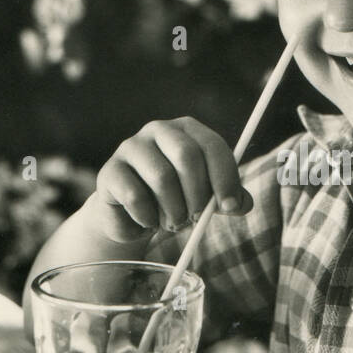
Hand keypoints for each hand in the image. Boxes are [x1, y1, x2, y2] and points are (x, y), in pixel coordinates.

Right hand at [86, 117, 253, 245]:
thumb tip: (243, 204)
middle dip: (197, 194)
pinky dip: (148, 218)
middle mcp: (158, 130)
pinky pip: (135, 196)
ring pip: (162, 178)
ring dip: (173, 210)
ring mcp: (131, 147)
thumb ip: (229, 199)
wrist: (132, 216)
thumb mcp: (207, 198)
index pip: (212, 145)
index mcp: (187, 130)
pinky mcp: (110, 171)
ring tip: (173, 222)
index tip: (230, 206)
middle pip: (186, 156)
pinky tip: (149, 222)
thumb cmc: (176, 200)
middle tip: (197, 218)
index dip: (225, 177)